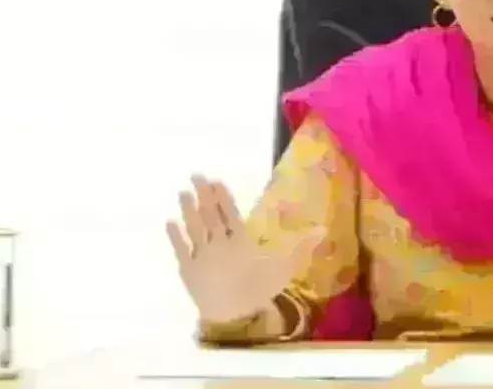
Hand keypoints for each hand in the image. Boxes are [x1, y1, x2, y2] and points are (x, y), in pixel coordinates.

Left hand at [166, 175, 322, 324]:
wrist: (233, 316)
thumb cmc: (260, 290)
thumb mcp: (284, 268)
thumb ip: (302, 246)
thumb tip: (323, 228)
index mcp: (240, 239)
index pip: (229, 212)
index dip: (222, 196)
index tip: (214, 180)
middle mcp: (219, 242)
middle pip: (209, 214)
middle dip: (202, 194)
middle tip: (195, 176)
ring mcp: (201, 255)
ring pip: (193, 227)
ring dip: (188, 209)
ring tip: (182, 193)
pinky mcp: (188, 269)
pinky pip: (180, 248)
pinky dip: (174, 235)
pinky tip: (170, 222)